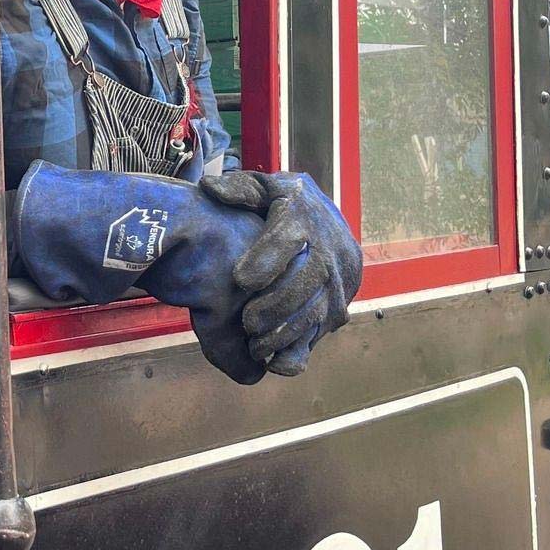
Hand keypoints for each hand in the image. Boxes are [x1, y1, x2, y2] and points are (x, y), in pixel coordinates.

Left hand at [200, 171, 361, 375]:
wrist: (328, 222)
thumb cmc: (282, 205)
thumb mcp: (264, 188)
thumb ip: (238, 190)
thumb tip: (210, 188)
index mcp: (302, 218)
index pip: (286, 239)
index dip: (265, 260)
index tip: (240, 278)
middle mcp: (327, 251)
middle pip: (305, 283)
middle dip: (276, 306)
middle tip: (246, 322)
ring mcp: (338, 283)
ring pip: (316, 312)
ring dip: (286, 333)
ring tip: (254, 345)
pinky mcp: (339, 307)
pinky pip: (321, 332)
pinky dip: (299, 350)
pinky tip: (274, 361)